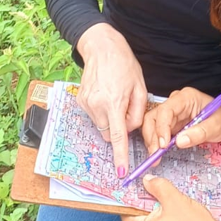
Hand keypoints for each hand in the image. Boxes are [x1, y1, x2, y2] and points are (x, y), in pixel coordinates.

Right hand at [74, 23, 147, 174]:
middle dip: (118, 129)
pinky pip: (94, 115)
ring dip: (110, 118)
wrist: (101, 48)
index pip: (119, 137)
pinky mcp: (80, 101)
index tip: (122, 172)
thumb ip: (138, 113)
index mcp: (115, 103)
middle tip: (125, 110)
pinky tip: (105, 94)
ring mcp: (86, 103)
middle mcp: (97, 105)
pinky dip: (101, 111)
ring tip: (114, 98)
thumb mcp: (140, 88)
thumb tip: (130, 129)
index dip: (120, 156)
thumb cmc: (124, 65)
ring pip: (102, 125)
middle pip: (110, 133)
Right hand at [140, 88, 220, 151]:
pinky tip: (158, 153)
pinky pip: (158, 131)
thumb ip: (199, 133)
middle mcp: (175, 103)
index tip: (163, 144)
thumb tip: (179, 142)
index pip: (166, 110)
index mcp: (185, 97)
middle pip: (154, 116)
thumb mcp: (217, 126)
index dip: (161, 127)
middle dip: (152, 136)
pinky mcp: (171, 123)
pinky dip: (156, 142)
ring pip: (152, 124)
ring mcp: (172, 113)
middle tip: (155, 153)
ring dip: (151, 140)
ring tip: (156, 156)